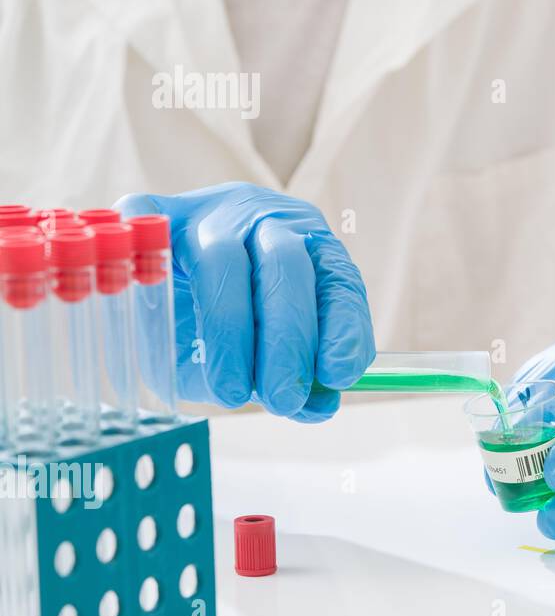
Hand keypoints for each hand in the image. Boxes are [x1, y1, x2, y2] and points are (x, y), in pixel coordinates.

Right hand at [116, 183, 375, 422]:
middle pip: (285, 265)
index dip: (342, 327)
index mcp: (310, 244)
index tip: (338, 376)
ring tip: (232, 393)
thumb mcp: (269, 343)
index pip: (337, 280)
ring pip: (222, 259)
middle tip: (284, 398)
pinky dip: (150, 281)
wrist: (168, 252)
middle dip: (288, 339)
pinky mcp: (152, 208)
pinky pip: (152, 234)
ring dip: (231, 332)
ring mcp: (207, 212)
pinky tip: (154, 328)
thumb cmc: (230, 306)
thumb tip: (318, 407)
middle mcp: (264, 220)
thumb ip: (294, 373)